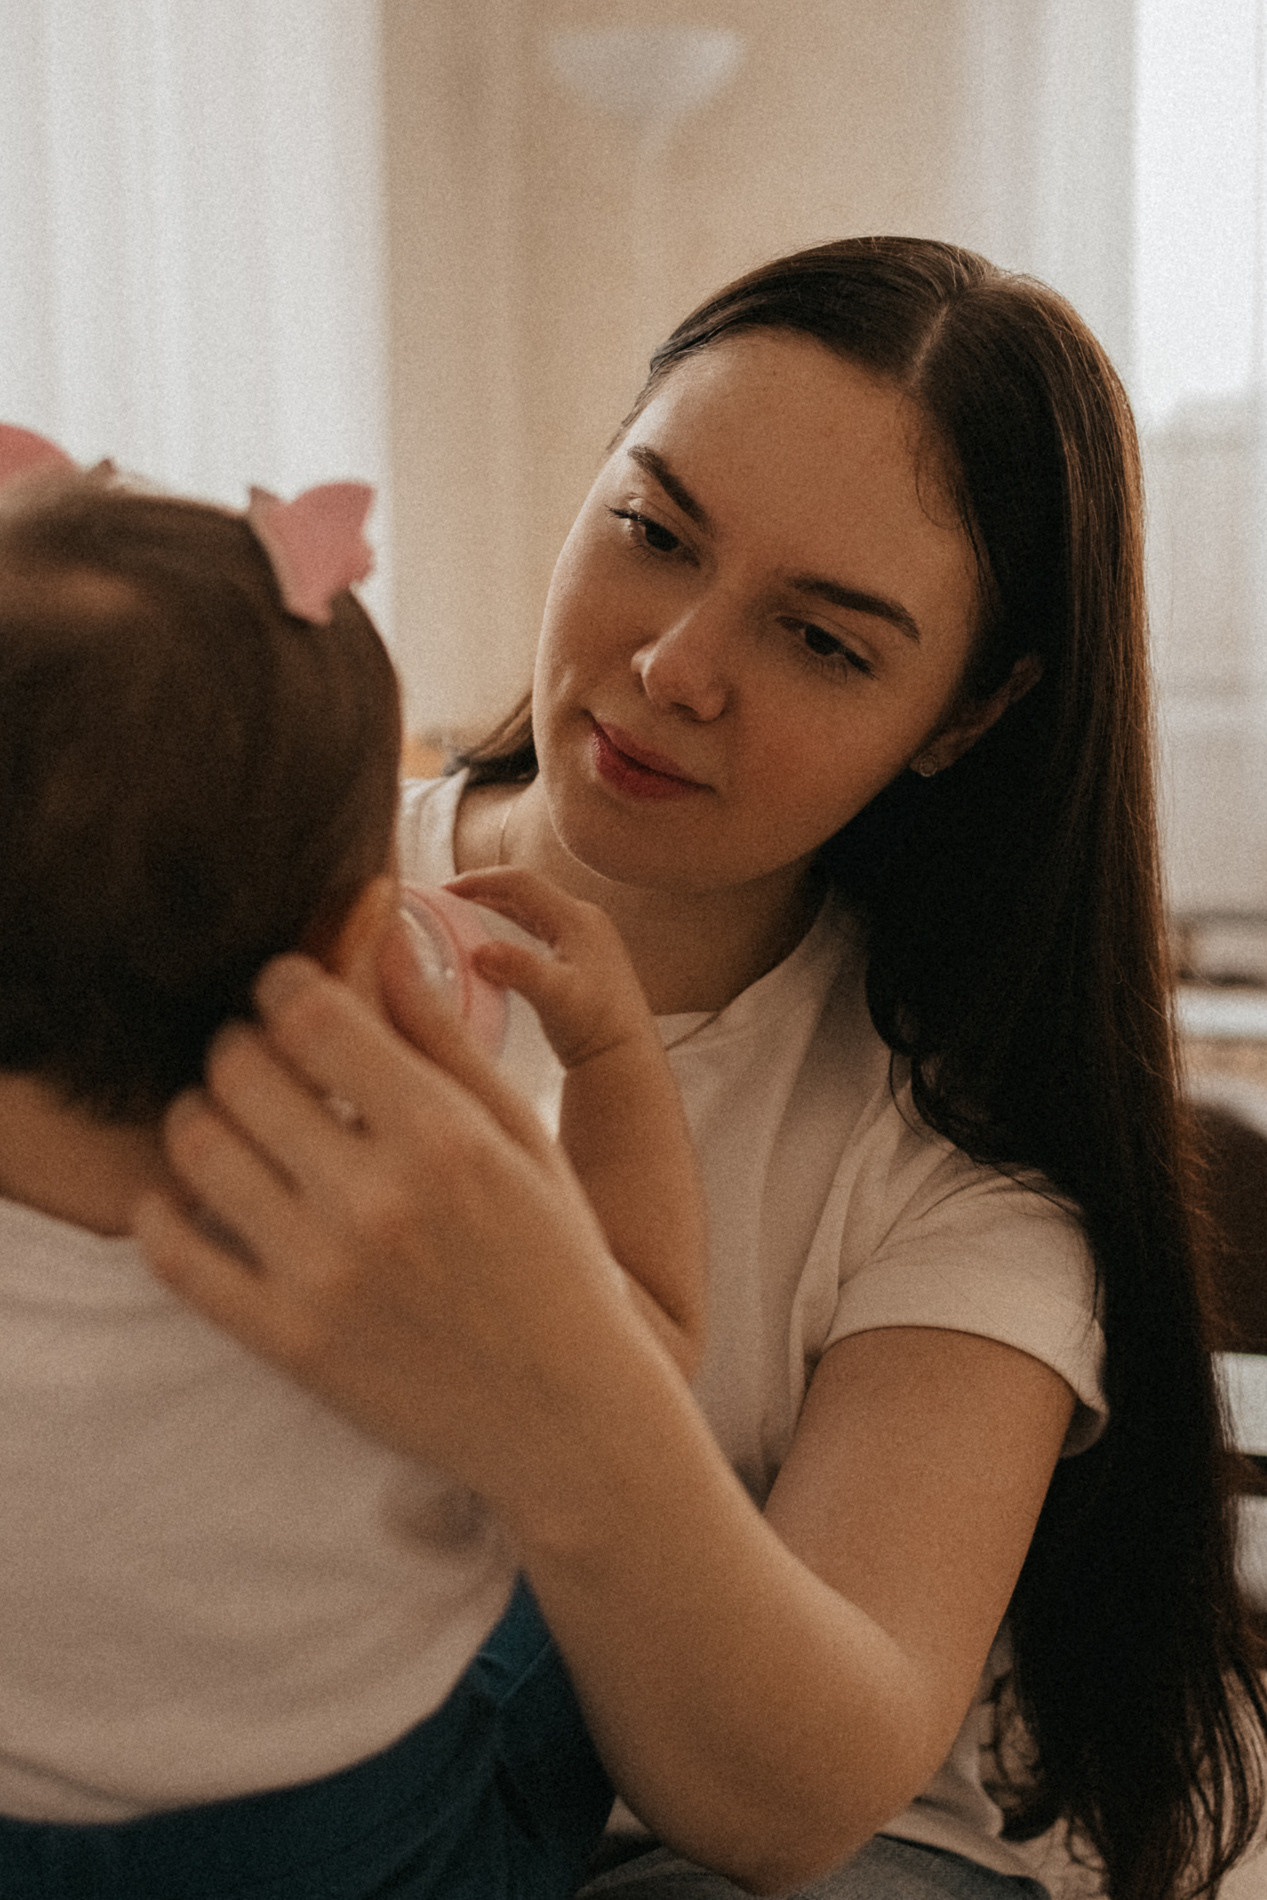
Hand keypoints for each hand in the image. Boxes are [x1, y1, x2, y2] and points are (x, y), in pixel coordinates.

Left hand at [133, 942, 649, 1523]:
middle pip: (240, 1067)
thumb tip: (383, 935)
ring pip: (198, 1147)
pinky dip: (159, 1212)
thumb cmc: (556, 1263)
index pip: (309, 1014)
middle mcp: (376, 1199)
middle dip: (238, 1043)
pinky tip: (182, 1198)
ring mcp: (323, 1275)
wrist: (568, 1416)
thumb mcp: (522, 1138)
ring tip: (226, 1121)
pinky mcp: (286, 1342)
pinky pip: (177, 1255)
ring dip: (199, 1114)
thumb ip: (445, 1037)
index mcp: (441, 1135)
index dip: (283, 983)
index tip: (286, 990)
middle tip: (255, 1056)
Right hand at [445, 865, 656, 1071]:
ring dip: (496, 907)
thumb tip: (480, 950)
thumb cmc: (595, 1027)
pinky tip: (493, 940)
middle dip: (484, 890)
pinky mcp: (582, 955)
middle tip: (445, 900)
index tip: (444, 891)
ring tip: (461, 913)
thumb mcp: (556, 996)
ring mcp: (585, 937)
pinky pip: (538, 928)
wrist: (623, 1057)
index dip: (479, 880)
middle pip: (525, 890)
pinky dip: (511, 927)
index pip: (521, 882)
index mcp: (577, 918)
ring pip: (531, 909)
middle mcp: (584, 919)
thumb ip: (519, 969)